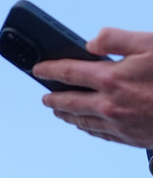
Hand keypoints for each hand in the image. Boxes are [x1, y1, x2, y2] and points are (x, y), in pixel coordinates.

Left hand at [35, 28, 152, 147]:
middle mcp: (110, 105)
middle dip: (54, 98)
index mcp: (110, 79)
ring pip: (84, 122)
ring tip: (60, 112)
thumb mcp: (150, 43)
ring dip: (68, 116)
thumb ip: (116, 38)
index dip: (48, 70)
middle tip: (44, 97)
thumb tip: (90, 42)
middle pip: (70, 102)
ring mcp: (121, 125)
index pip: (67, 73)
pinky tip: (88, 127)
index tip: (37, 69)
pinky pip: (102, 135)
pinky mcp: (134, 139)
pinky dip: (89, 129)